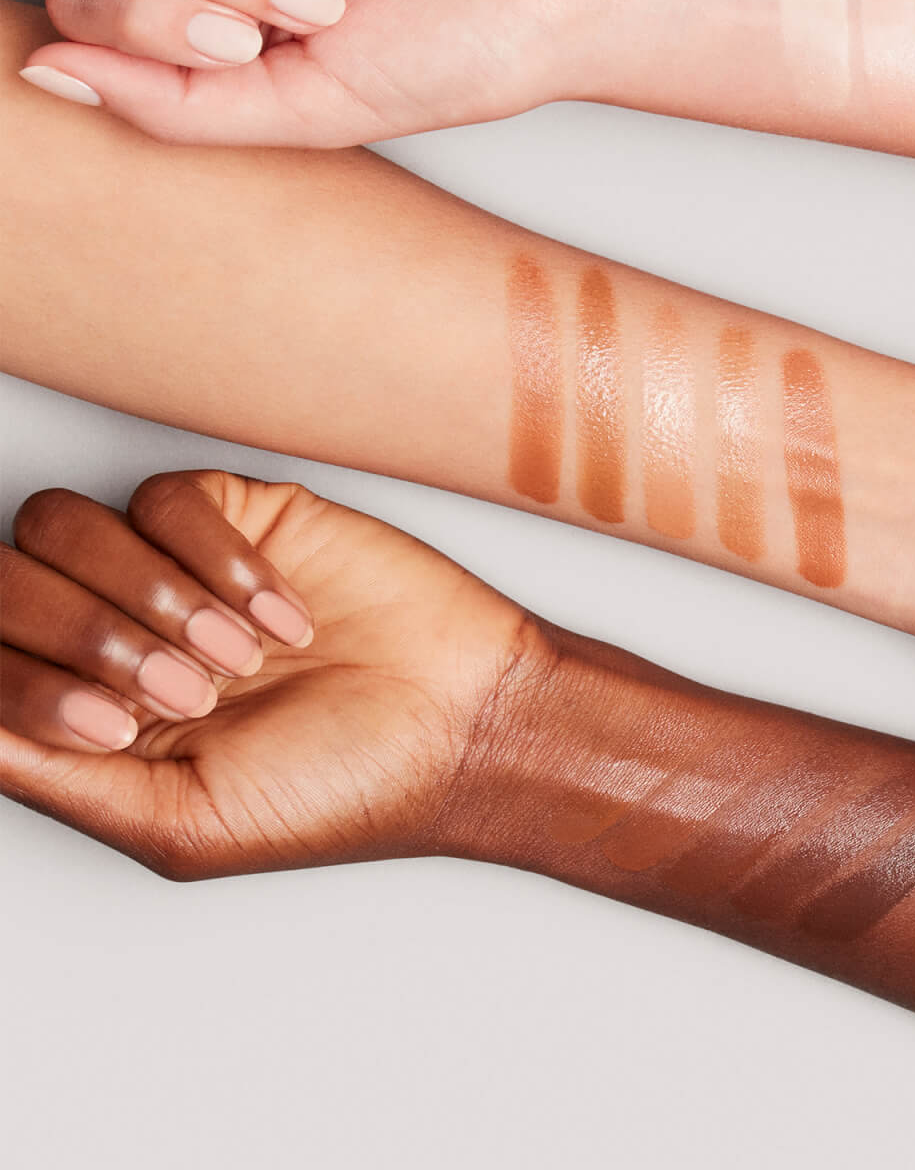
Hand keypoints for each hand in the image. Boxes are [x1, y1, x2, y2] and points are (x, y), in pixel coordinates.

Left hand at [0, 472, 542, 874]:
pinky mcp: (242, 517)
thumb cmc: (339, 789)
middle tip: (183, 693)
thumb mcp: (179, 822)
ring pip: (68, 525)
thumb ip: (52, 773)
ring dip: (149, 597)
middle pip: (7, 578)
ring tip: (236, 659)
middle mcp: (114, 631)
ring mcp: (173, 568)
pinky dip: (220, 561)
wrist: (462, 724)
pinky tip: (281, 618)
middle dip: (86, 637)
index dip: (23, 680)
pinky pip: (173, 500)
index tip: (113, 724)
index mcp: (84, 711)